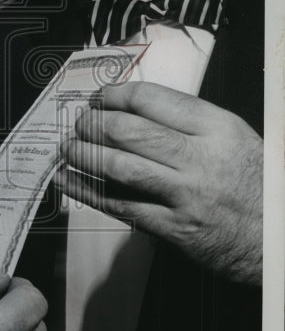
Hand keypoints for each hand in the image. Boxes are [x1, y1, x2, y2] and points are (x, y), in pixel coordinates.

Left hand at [55, 82, 261, 284]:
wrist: (280, 235)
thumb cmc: (256, 183)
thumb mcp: (234, 138)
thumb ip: (189, 123)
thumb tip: (133, 110)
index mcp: (216, 127)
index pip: (151, 100)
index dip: (115, 95)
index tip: (99, 98)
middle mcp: (200, 157)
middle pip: (129, 131)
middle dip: (93, 124)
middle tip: (78, 123)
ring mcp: (186, 194)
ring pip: (120, 166)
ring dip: (85, 154)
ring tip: (67, 148)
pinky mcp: (176, 227)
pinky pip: (122, 206)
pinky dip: (89, 191)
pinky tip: (69, 181)